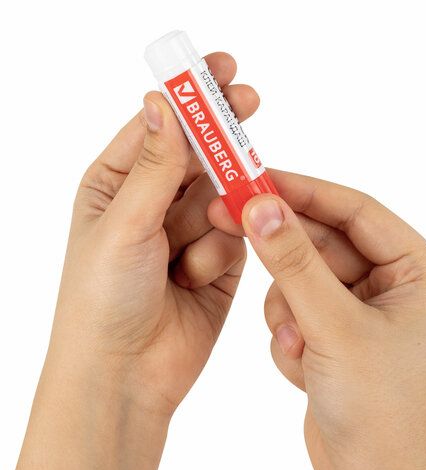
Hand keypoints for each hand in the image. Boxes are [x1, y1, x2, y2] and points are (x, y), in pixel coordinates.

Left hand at [15, 53, 259, 469]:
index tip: (221, 69)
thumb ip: (154, 165)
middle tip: (250, 102)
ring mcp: (187, 233)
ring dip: (218, 209)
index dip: (191, 98)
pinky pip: (236, 233)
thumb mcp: (123, 222)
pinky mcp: (218, 262)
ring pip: (222, 194)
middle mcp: (153, 205)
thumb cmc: (102, 298)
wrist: (125, 373)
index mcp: (117, 186)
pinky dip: (225, 245)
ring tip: (190, 251)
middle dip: (222, 135)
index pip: (160, 127)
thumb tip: (161, 102)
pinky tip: (198, 274)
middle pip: (198, 154)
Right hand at [209, 169, 425, 469]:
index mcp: (413, 270)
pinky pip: (293, 306)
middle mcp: (388, 282)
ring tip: (297, 344)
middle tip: (233, 220)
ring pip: (300, 276)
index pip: (354, 209)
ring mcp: (358, 307)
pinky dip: (287, 332)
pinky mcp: (332, 330)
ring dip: (287, 308)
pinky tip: (304, 368)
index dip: (305, 191)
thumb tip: (261, 207)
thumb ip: (294, 262)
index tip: (258, 179)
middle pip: (322, 240)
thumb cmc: (380, 409)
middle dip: (282, 247)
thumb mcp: (332, 325)